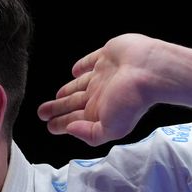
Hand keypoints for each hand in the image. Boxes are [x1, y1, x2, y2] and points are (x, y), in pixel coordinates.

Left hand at [36, 34, 164, 147]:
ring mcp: (103, 76)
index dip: (60, 124)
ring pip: (78, 86)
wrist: (149, 70)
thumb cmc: (132, 101)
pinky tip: (74, 72)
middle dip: (57, 110)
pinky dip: (81, 67)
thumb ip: (89, 134)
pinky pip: (89, 63)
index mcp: (99, 112)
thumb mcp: (110, 129)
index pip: (73, 120)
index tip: (49, 126)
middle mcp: (100, 95)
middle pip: (72, 104)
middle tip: (42, 113)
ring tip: (54, 98)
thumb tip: (70, 130)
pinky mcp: (107, 57)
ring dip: (66, 92)